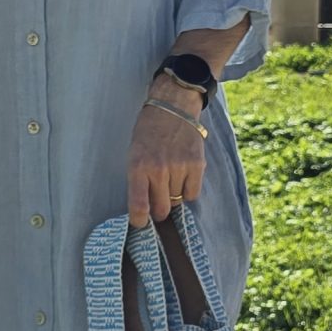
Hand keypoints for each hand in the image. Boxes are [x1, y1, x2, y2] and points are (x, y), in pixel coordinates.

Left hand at [126, 88, 204, 227]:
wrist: (172, 107)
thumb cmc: (149, 132)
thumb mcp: (134, 154)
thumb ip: (139, 180)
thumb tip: (144, 208)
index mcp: (138, 166)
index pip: (139, 204)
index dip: (139, 219)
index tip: (140, 223)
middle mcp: (159, 169)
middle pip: (161, 209)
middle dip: (158, 211)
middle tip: (157, 204)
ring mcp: (180, 167)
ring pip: (177, 201)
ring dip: (173, 195)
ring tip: (170, 176)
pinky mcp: (197, 165)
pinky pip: (193, 194)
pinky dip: (188, 190)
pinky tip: (183, 176)